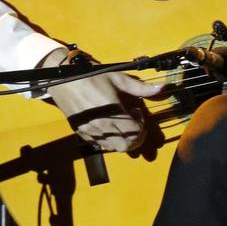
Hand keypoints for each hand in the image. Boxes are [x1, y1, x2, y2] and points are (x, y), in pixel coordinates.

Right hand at [40, 47, 163, 152]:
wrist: (63, 81)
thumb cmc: (91, 77)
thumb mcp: (118, 79)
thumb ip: (140, 87)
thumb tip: (163, 88)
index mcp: (114, 113)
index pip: (136, 132)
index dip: (142, 124)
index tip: (137, 111)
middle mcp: (103, 127)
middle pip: (127, 146)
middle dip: (136, 138)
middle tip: (135, 124)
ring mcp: (92, 132)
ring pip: (114, 148)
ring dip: (123, 140)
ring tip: (121, 124)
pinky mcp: (82, 134)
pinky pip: (100, 145)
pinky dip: (110, 141)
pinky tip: (108, 126)